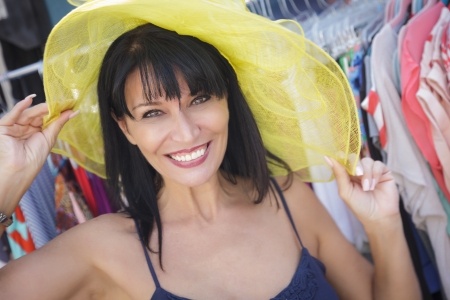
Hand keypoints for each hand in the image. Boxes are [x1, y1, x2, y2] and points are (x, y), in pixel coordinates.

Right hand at [0, 95, 74, 210]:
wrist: (20, 170)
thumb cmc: (34, 158)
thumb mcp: (49, 137)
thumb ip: (59, 122)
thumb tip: (73, 111)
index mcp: (36, 131)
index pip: (46, 117)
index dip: (56, 110)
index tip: (68, 104)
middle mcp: (25, 127)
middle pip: (37, 114)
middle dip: (49, 108)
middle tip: (61, 102)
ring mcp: (14, 126)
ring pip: (28, 113)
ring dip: (39, 108)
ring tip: (51, 105)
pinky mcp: (4, 127)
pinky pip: (13, 114)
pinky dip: (20, 107)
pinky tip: (29, 99)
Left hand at [325, 156, 399, 225]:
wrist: (379, 217)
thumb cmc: (360, 206)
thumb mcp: (345, 191)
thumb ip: (339, 174)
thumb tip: (327, 158)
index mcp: (348, 175)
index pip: (343, 161)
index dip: (340, 156)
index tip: (338, 153)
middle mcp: (359, 172)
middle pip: (355, 158)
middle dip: (355, 166)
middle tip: (357, 174)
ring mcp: (371, 171)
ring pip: (367, 160)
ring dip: (366, 173)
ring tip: (367, 187)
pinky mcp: (384, 172)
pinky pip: (378, 164)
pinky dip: (375, 174)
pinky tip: (374, 185)